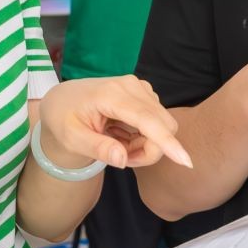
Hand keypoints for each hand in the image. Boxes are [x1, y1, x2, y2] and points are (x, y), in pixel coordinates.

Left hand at [37, 76, 191, 171]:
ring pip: (163, 127)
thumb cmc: (63, 119)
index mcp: (110, 94)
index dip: (166, 141)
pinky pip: (158, 123)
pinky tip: (121, 135)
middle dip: (148, 151)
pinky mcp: (144, 94)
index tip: (185, 161)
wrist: (62, 101)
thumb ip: (97, 148)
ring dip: (144, 145)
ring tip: (114, 144)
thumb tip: (122, 159)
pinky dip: (144, 137)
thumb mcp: (71, 139)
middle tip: (118, 157)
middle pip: (162, 126)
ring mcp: (140, 88)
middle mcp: (131, 86)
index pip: (146, 119)